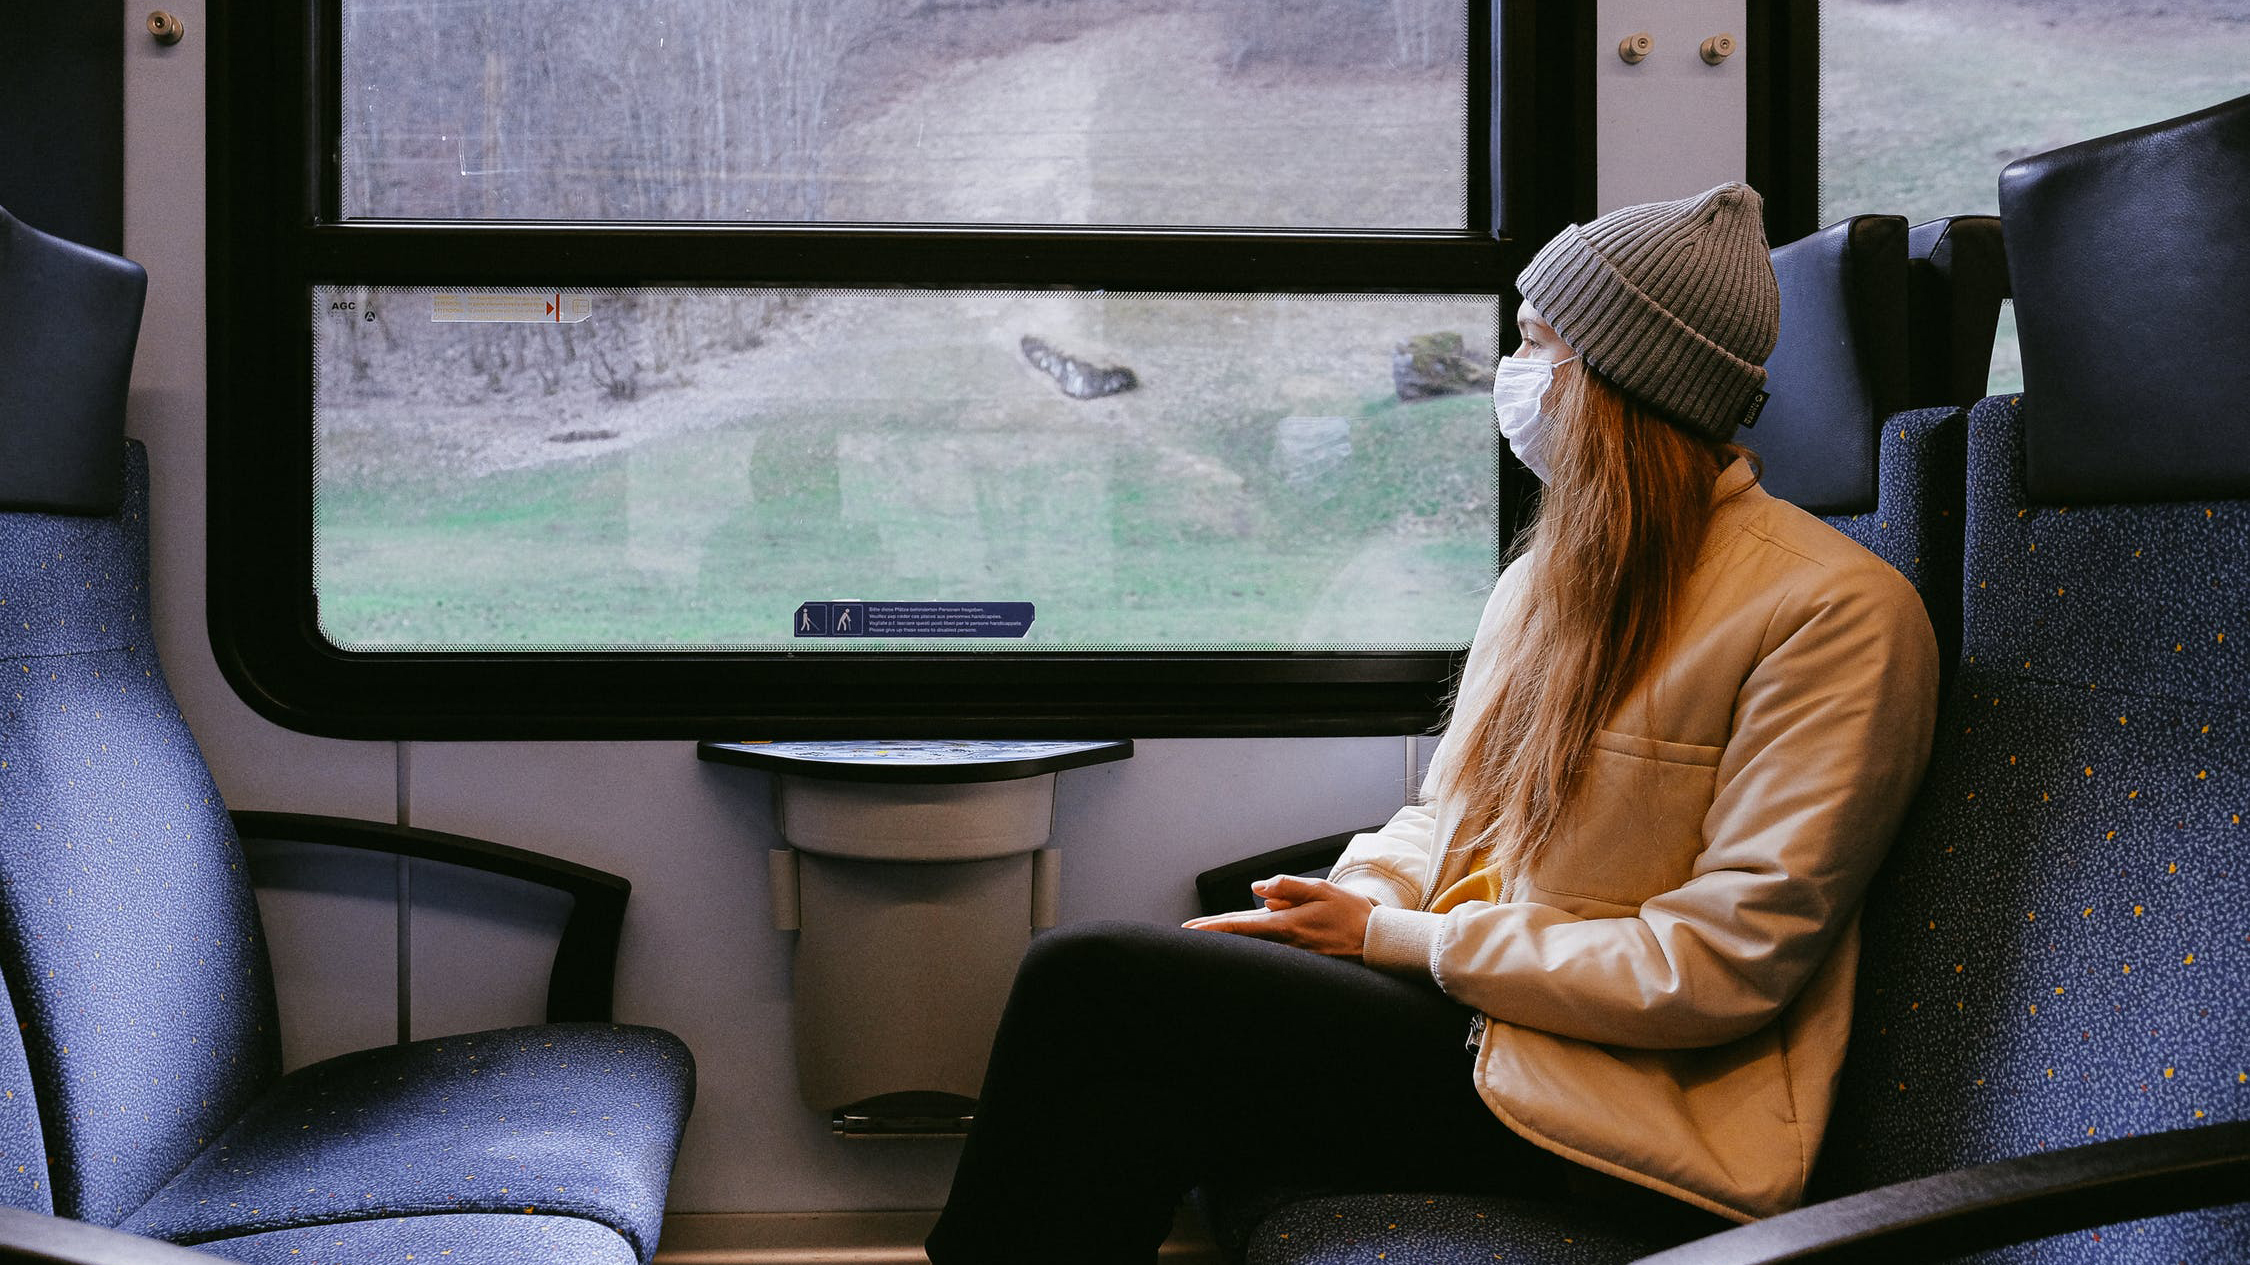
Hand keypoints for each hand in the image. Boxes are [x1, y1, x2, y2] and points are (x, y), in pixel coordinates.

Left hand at [1181, 874, 1374, 959]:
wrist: (1378, 944)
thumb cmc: (1353, 914)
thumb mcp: (1321, 890)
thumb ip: (1287, 887)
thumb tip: (1257, 888)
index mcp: (1285, 925)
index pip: (1239, 926)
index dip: (1212, 928)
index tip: (1189, 930)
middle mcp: (1284, 944)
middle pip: (1241, 937)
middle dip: (1214, 934)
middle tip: (1187, 933)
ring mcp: (1291, 956)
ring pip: (1255, 945)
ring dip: (1232, 939)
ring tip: (1210, 933)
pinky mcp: (1301, 962)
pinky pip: (1271, 950)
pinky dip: (1254, 945)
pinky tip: (1247, 940)